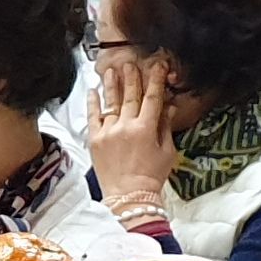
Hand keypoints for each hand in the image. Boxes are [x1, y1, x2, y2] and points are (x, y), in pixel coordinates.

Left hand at [86, 50, 183, 217]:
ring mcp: (108, 132)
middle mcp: (126, 126)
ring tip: (111, 70)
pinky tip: (93, 91)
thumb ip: (165, 127)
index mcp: (146, 128)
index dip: (156, 80)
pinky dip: (93, 103)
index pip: (152, 97)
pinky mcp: (95, 139)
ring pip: (110, 102)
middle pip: (130, 95)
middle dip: (132, 77)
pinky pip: (93, 116)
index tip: (158, 66)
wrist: (129, 196)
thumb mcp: (167, 151)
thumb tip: (168, 107)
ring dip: (112, 84)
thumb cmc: (151, 176)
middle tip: (131, 64)